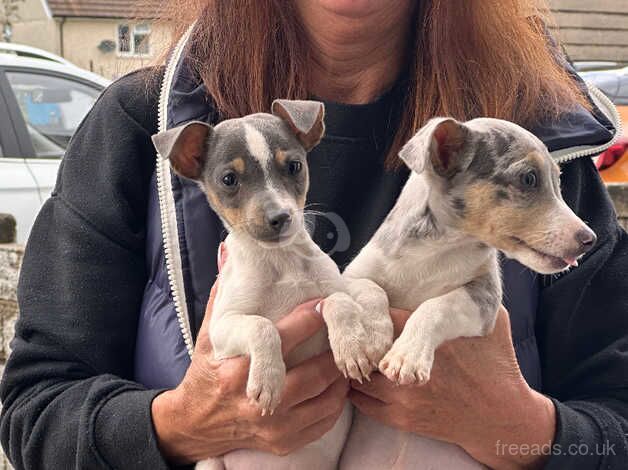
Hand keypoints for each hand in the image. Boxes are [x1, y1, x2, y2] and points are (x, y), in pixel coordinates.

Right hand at [152, 248, 348, 463]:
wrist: (198, 424)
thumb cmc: (208, 372)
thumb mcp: (210, 334)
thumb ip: (223, 294)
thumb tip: (229, 251)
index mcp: (234, 369)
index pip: (276, 339)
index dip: (306, 318)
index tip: (323, 303)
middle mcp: (255, 401)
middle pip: (314, 373)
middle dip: (334, 350)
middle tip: (344, 332)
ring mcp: (273, 426)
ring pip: (326, 398)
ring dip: (339, 375)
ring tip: (343, 355)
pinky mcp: (285, 442)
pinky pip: (325, 421)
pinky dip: (336, 401)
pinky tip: (334, 383)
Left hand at [350, 306, 555, 469]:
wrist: (503, 417)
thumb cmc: (498, 365)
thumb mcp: (492, 322)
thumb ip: (471, 296)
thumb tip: (462, 271)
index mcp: (427, 337)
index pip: (382, 316)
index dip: (373, 310)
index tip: (369, 307)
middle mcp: (409, 367)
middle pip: (364, 347)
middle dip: (361, 339)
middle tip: (357, 333)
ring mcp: (402, 396)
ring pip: (359, 376)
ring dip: (357, 365)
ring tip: (358, 355)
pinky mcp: (402, 419)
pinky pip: (363, 402)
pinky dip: (358, 390)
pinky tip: (362, 379)